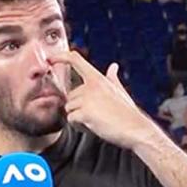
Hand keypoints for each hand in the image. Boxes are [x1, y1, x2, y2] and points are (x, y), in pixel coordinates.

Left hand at [49, 51, 163, 149]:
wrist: (136, 129)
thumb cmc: (128, 113)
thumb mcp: (120, 91)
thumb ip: (112, 78)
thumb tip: (113, 67)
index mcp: (99, 78)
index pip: (75, 60)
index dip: (61, 57)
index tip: (50, 59)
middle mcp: (91, 86)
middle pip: (71, 95)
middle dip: (79, 108)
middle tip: (96, 115)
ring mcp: (87, 99)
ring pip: (69, 108)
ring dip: (79, 117)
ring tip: (96, 121)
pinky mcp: (85, 113)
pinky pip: (71, 119)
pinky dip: (79, 125)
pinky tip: (92, 127)